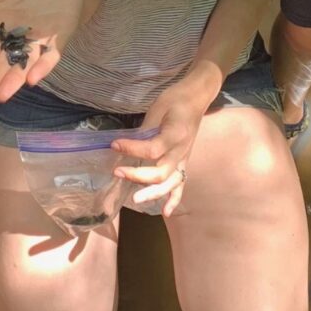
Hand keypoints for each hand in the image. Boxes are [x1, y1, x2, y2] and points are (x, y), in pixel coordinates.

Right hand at [0, 0, 88, 106]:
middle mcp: (19, 38)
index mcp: (0, 26)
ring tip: (2, 96)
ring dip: (15, 80)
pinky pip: (53, 54)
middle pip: (3, 64)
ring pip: (26, 64)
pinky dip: (44, 66)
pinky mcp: (61, 35)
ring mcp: (41, 38)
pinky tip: (33, 78)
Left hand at [111, 81, 208, 217]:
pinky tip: (166, 212)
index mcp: (176, 134)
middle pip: (160, 172)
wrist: (196, 97)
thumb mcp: (157, 108)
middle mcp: (181, 150)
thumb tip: (127, 148)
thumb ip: (145, 131)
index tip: (115, 144)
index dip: (131, 149)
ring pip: (170, 183)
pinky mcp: (184, 161)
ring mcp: (184, 158)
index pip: (152, 149)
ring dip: (153, 193)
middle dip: (137, 176)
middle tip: (117, 172)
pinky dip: (174, 199)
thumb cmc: (175, 99)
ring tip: (136, 200)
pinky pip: (181, 184)